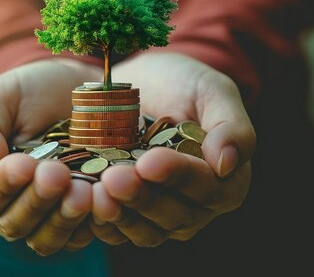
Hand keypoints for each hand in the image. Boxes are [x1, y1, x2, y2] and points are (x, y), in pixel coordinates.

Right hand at [0, 59, 101, 254]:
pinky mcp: (80, 219)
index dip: (2, 185)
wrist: (78, 92)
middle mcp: (10, 208)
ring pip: (47, 239)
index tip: (24, 164)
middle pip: (14, 224)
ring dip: (64, 218)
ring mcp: (46, 217)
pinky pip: (83, 235)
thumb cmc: (30, 94)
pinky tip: (105, 199)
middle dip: (36, 200)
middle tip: (58, 174)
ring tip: (83, 190)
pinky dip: (93, 223)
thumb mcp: (0, 97)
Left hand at [89, 53, 255, 246]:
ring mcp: (160, 217)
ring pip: (143, 230)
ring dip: (119, 214)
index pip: (206, 188)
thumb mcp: (212, 91)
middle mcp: (196, 207)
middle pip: (173, 216)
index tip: (149, 160)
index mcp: (226, 181)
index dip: (178, 176)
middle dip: (142, 198)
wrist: (140, 85)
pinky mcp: (128, 217)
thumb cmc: (183, 84)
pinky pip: (115, 230)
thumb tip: (227, 164)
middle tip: (113, 177)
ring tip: (95, 192)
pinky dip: (99, 220)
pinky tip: (82, 200)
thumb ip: (231, 126)